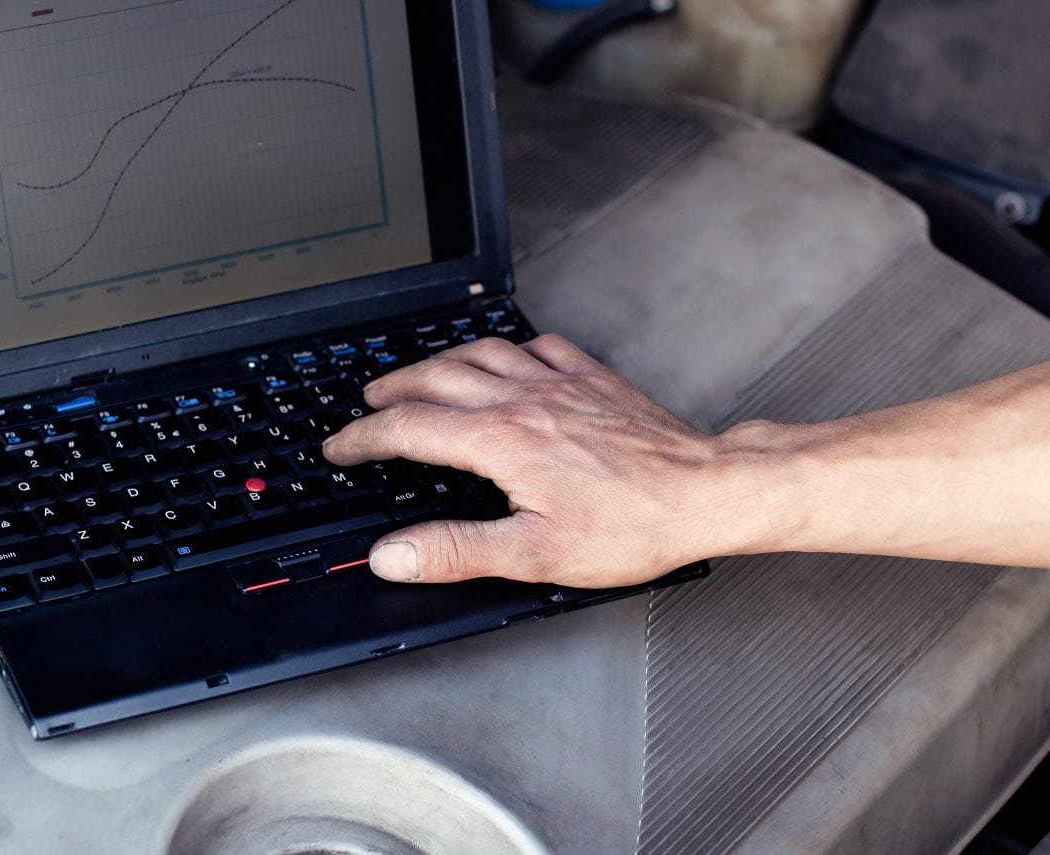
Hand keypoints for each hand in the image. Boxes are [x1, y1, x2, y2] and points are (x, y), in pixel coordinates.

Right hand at [321, 334, 760, 586]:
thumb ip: (456, 551)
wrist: (708, 491)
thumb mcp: (535, 553)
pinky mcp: (592, 380)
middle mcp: (524, 400)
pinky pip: (536, 345)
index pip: (409, 429)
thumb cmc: (635, 524)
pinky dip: (506, 349)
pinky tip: (506, 358)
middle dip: (390, 391)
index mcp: (501, 440)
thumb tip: (394, 555)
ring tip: (417, 376)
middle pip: (435, 378)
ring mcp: (559, 383)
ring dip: (437, 362)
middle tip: (366, 406)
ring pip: (479, 353)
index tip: (342, 448)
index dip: (364, 438)